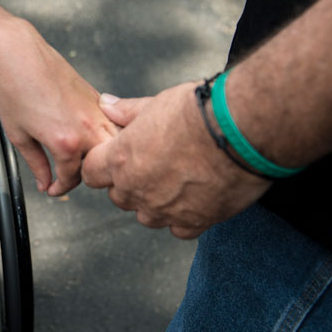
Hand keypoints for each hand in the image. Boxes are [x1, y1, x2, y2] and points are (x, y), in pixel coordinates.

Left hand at [0, 19, 117, 195]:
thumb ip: (36, 164)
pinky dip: (105, 135)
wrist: (16, 53)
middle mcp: (87, 127)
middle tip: (68, 177)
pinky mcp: (96, 96)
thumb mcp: (18, 136)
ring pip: (112, 144)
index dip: (61, 187)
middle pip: (99, 164)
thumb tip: (45, 180)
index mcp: (67, 142)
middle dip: (86, 175)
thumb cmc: (13, 88)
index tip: (53, 188)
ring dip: (100, 156)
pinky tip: (90, 137)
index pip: (74, 177)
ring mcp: (95, 110)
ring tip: (82, 160)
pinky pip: (110, 123)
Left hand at [82, 82, 270, 237]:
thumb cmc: (198, 112)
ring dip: (155, 203)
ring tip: (178, 180)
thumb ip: (127, 111)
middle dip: (129, 183)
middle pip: (119, 196)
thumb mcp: (157, 103)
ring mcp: (164, 209)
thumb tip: (106, 104)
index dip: (102, 165)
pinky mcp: (194, 221)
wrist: (240, 131)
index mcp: (120, 160)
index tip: (116, 158)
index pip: (91, 172)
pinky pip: (179, 228)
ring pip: (147, 216)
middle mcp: (137, 189)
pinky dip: (184, 217)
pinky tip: (197, 198)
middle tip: (154, 164)